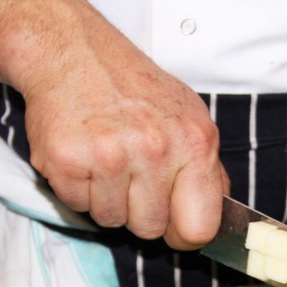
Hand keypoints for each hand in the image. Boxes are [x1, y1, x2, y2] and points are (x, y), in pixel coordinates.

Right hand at [19, 16, 228, 249]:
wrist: (74, 53)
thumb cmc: (133, 89)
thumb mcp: (189, 119)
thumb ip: (206, 170)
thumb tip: (218, 215)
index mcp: (194, 141)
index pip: (200, 227)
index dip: (183, 233)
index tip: (173, 223)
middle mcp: (155, 148)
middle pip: (151, 229)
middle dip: (139, 211)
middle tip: (130, 174)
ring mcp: (110, 155)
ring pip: (112, 220)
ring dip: (107, 199)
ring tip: (106, 159)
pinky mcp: (68, 161)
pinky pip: (78, 206)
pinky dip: (78, 189)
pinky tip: (84, 156)